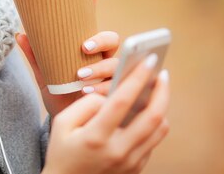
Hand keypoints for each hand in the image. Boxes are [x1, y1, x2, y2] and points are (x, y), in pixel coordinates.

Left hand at [15, 0, 120, 118]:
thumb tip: (19, 34)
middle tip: (83, 46)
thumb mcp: (45, 75)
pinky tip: (91, 93)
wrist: (69, 124)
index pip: (91, 19)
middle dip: (100, 40)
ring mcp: (111, 74)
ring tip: (81, 76)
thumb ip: (35, 57)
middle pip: (112, 39)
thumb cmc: (60, 96)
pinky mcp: (115, 92)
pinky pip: (118, 87)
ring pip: (115, 64)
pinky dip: (104, 89)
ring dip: (100, 68)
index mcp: (87, 46)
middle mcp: (103, 56)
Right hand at [42, 56, 169, 173]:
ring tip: (156, 90)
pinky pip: (153, 141)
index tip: (148, 60)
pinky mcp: (136, 168)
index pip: (122, 101)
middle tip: (161, 73)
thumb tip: (110, 95)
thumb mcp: (62, 123)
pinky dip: (153, 123)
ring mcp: (130, 162)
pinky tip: (145, 111)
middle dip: (161, 90)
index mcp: (96, 137)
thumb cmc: (62, 150)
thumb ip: (86, 104)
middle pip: (153, 116)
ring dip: (161, 106)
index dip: (137, 77)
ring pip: (159, 129)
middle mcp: (118, 151)